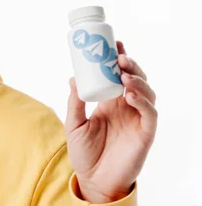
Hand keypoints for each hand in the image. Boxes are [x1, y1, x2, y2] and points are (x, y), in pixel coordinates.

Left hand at [65, 41, 156, 202]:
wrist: (92, 180)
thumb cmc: (83, 153)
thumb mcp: (74, 124)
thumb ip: (75, 102)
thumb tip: (73, 78)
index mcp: (110, 102)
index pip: (119, 75)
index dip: (119, 58)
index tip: (115, 42)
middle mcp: (126, 107)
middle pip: (136, 79)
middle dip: (130, 65)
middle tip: (120, 57)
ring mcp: (137, 119)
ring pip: (146, 92)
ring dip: (137, 80)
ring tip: (124, 74)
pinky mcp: (145, 133)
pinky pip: (150, 113)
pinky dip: (142, 101)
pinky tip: (130, 95)